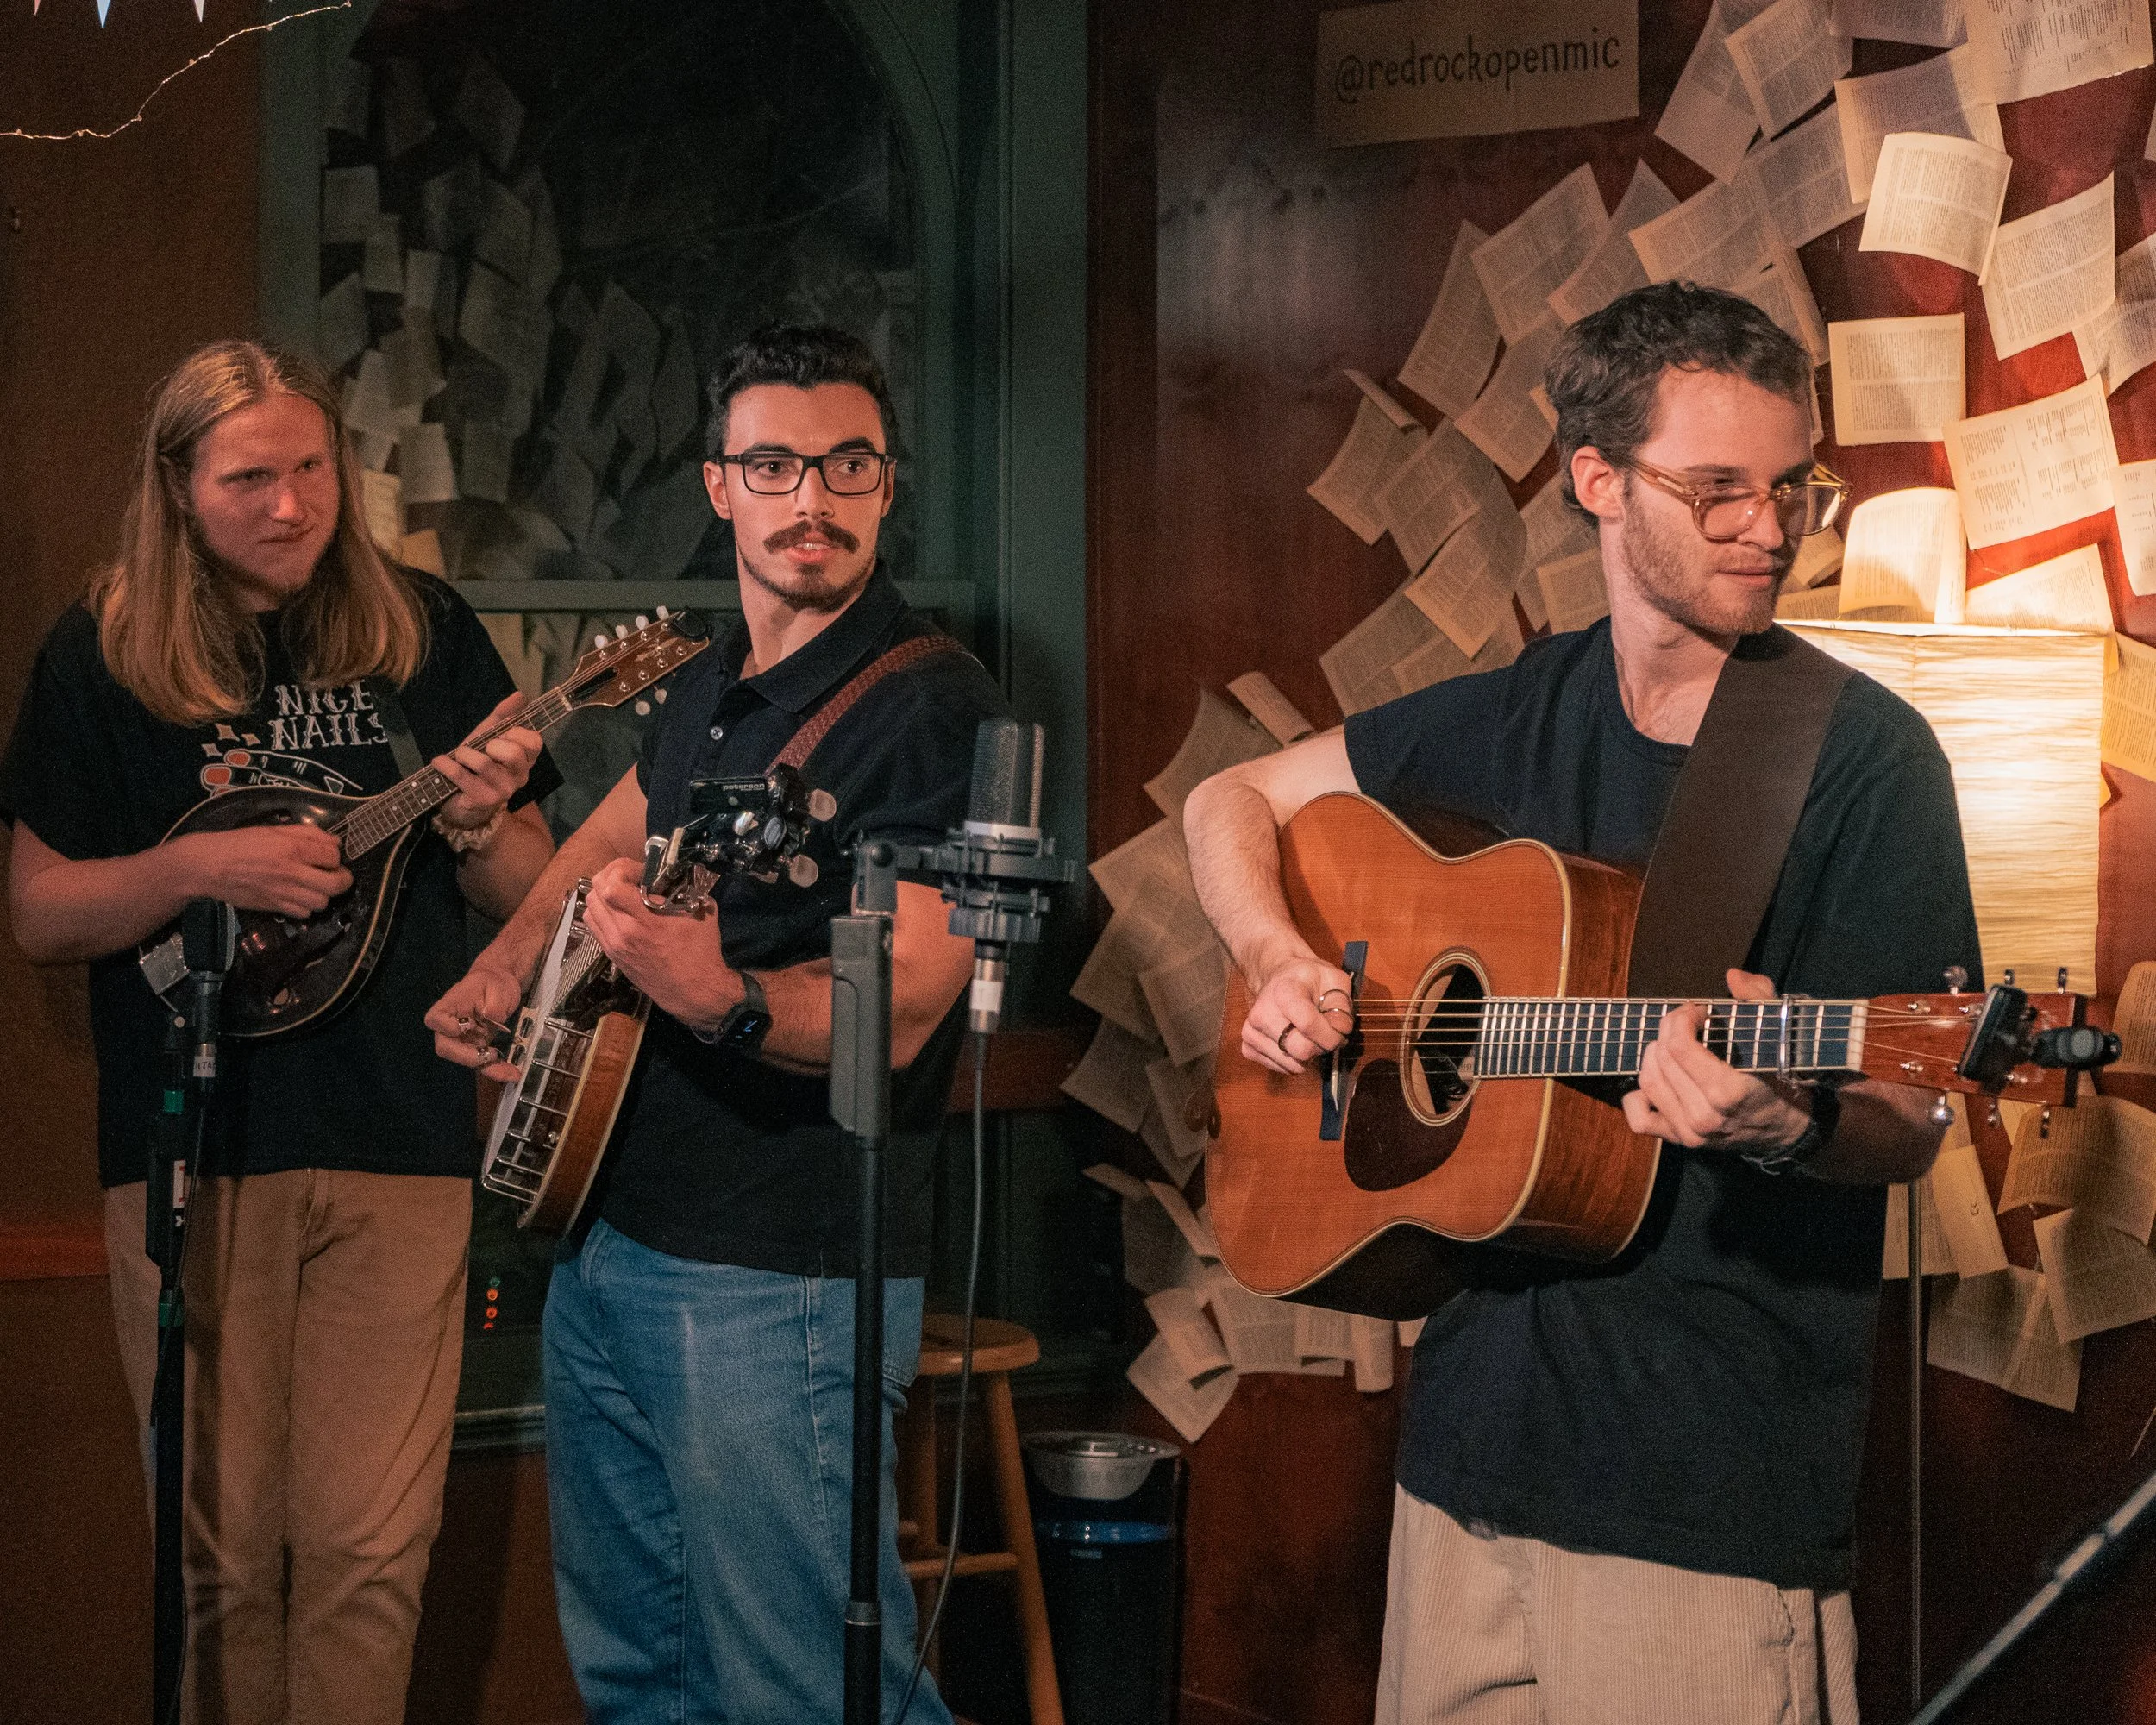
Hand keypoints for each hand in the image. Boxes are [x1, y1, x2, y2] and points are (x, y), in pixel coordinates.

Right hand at [170, 822, 351, 918]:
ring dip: (324, 894)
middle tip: (336, 875)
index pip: (334, 856)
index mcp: (293, 848)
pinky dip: (307, 907)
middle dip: (343, 880)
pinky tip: (300, 897)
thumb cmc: (240, 843)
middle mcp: (293, 872)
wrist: (209, 866)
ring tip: (316, 886)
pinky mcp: (275, 907)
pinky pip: (304, 914)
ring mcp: (284, 893)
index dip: (336, 856)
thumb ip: (307, 833)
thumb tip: (334, 842)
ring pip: (322, 902)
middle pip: (336, 884)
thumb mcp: (274, 829)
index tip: (329, 856)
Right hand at [425, 961, 525, 1080]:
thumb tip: (492, 1019)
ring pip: (465, 1060)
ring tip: (509, 1072)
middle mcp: (452, 1025)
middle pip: (445, 1047)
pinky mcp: (477, 1046)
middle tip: (490, 1055)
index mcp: (451, 1005)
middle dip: (466, 1056)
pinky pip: (482, 1063)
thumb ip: (493, 1004)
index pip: (435, 1019)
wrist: (502, 986)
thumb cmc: (493, 982)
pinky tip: (511, 1073)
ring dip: (486, 1067)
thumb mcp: (497, 986)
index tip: (466, 1026)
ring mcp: (464, 1039)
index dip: (447, 1027)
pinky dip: (496, 1070)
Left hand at [435, 692, 542, 832]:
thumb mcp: (488, 736)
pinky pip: (462, 775)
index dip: (515, 733)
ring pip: (484, 763)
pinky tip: (439, 763)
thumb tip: (521, 695)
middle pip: (513, 753)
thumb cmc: (476, 763)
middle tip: (481, 749)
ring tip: (458, 756)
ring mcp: (503, 791)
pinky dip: (446, 765)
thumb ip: (504, 716)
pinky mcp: (483, 800)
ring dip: (463, 754)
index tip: (500, 735)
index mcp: (526, 760)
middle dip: (490, 744)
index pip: (534, 741)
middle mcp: (519, 777)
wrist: (459, 798)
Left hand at [581, 856, 734, 1031]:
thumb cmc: (701, 952)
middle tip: (631, 878)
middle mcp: (623, 933)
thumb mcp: (701, 913)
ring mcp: (614, 945)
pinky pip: (593, 926)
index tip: (640, 871)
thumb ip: (686, 889)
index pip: (611, 885)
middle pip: (595, 892)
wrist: (694, 991)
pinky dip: (602, 913)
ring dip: (603, 895)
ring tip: (623, 894)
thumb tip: (676, 875)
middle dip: (612, 876)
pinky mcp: (612, 955)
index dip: (622, 869)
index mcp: (645, 921)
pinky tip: (620, 913)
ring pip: (589, 908)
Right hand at [1240, 952, 1355, 1075]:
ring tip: (1308, 1035)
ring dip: (1308, 1056)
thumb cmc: (1307, 980)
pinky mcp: (1248, 1047)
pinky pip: (1282, 1069)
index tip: (1339, 1032)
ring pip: (1292, 1065)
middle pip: (1300, 1050)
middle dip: (1320, 1047)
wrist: (1277, 978)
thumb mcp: (1333, 980)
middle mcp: (1261, 1012)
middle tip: (1324, 1034)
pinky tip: (1294, 1041)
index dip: (1331, 1035)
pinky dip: (1294, 1061)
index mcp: (1283, 991)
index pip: (1309, 1025)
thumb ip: (1341, 1005)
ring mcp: (1251, 1031)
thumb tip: (1340, 1031)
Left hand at [1622, 967, 1809, 1151]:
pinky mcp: (1680, 1140)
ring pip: (1648, 1082)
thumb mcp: (1779, 1034)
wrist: (1789, 1128)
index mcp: (1728, 1092)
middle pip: (1661, 1060)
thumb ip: (1759, 999)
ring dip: (1655, 1056)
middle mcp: (1704, 1116)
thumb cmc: (1783, 1078)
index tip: (1698, 1011)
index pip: (1679, 1047)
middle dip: (1669, 1030)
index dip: (1681, 1019)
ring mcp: (1690, 1132)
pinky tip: (1656, 1080)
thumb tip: (1733, 976)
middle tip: (1687, 1021)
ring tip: (1675, 1046)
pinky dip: (1637, 1098)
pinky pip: (1641, 1120)